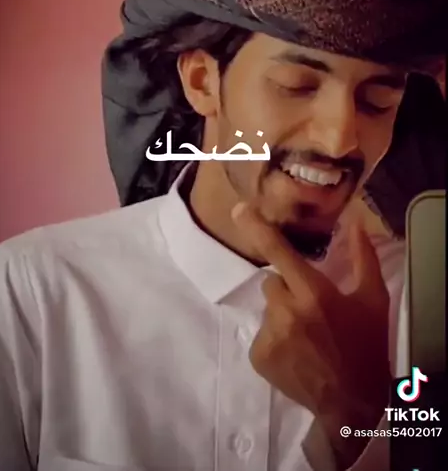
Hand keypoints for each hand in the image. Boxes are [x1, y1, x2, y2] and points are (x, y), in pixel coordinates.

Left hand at [232, 203, 391, 467]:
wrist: (351, 403)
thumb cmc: (366, 346)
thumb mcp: (373, 300)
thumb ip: (363, 258)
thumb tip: (355, 224)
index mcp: (313, 293)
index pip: (279, 252)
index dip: (257, 228)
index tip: (238, 209)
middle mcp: (286, 310)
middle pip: (272, 282)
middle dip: (288, 289)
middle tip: (311, 309)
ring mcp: (269, 334)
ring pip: (269, 309)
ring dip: (283, 314)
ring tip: (307, 335)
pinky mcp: (258, 356)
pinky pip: (262, 333)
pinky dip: (276, 338)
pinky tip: (296, 352)